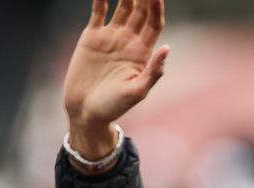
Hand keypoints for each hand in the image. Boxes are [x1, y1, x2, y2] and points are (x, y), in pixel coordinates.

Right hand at [63, 0, 168, 159]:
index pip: (153, 23)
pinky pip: (98, 11)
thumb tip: (167, 49)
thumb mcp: (137, 92)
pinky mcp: (91, 37)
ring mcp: (110, 37)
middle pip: (139, 11)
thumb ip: (153, 71)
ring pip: (121, 7)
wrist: (86, 111)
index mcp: (143, 53)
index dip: (156, 7)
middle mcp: (129, 41)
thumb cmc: (114, 107)